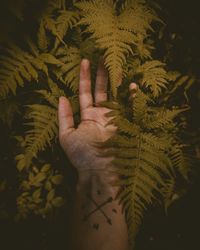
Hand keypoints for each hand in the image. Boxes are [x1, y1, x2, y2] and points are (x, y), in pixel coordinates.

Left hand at [58, 57, 136, 172]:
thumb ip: (64, 116)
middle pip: (101, 90)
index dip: (84, 77)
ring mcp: (114, 118)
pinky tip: (131, 86)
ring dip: (116, 80)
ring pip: (115, 95)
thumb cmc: (81, 155)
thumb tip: (61, 97)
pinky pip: (129, 108)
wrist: (99, 170)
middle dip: (101, 74)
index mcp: (87, 116)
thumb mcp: (66, 136)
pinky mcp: (125, 123)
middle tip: (102, 56)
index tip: (84, 61)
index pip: (85, 92)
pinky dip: (132, 98)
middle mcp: (101, 114)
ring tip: (116, 64)